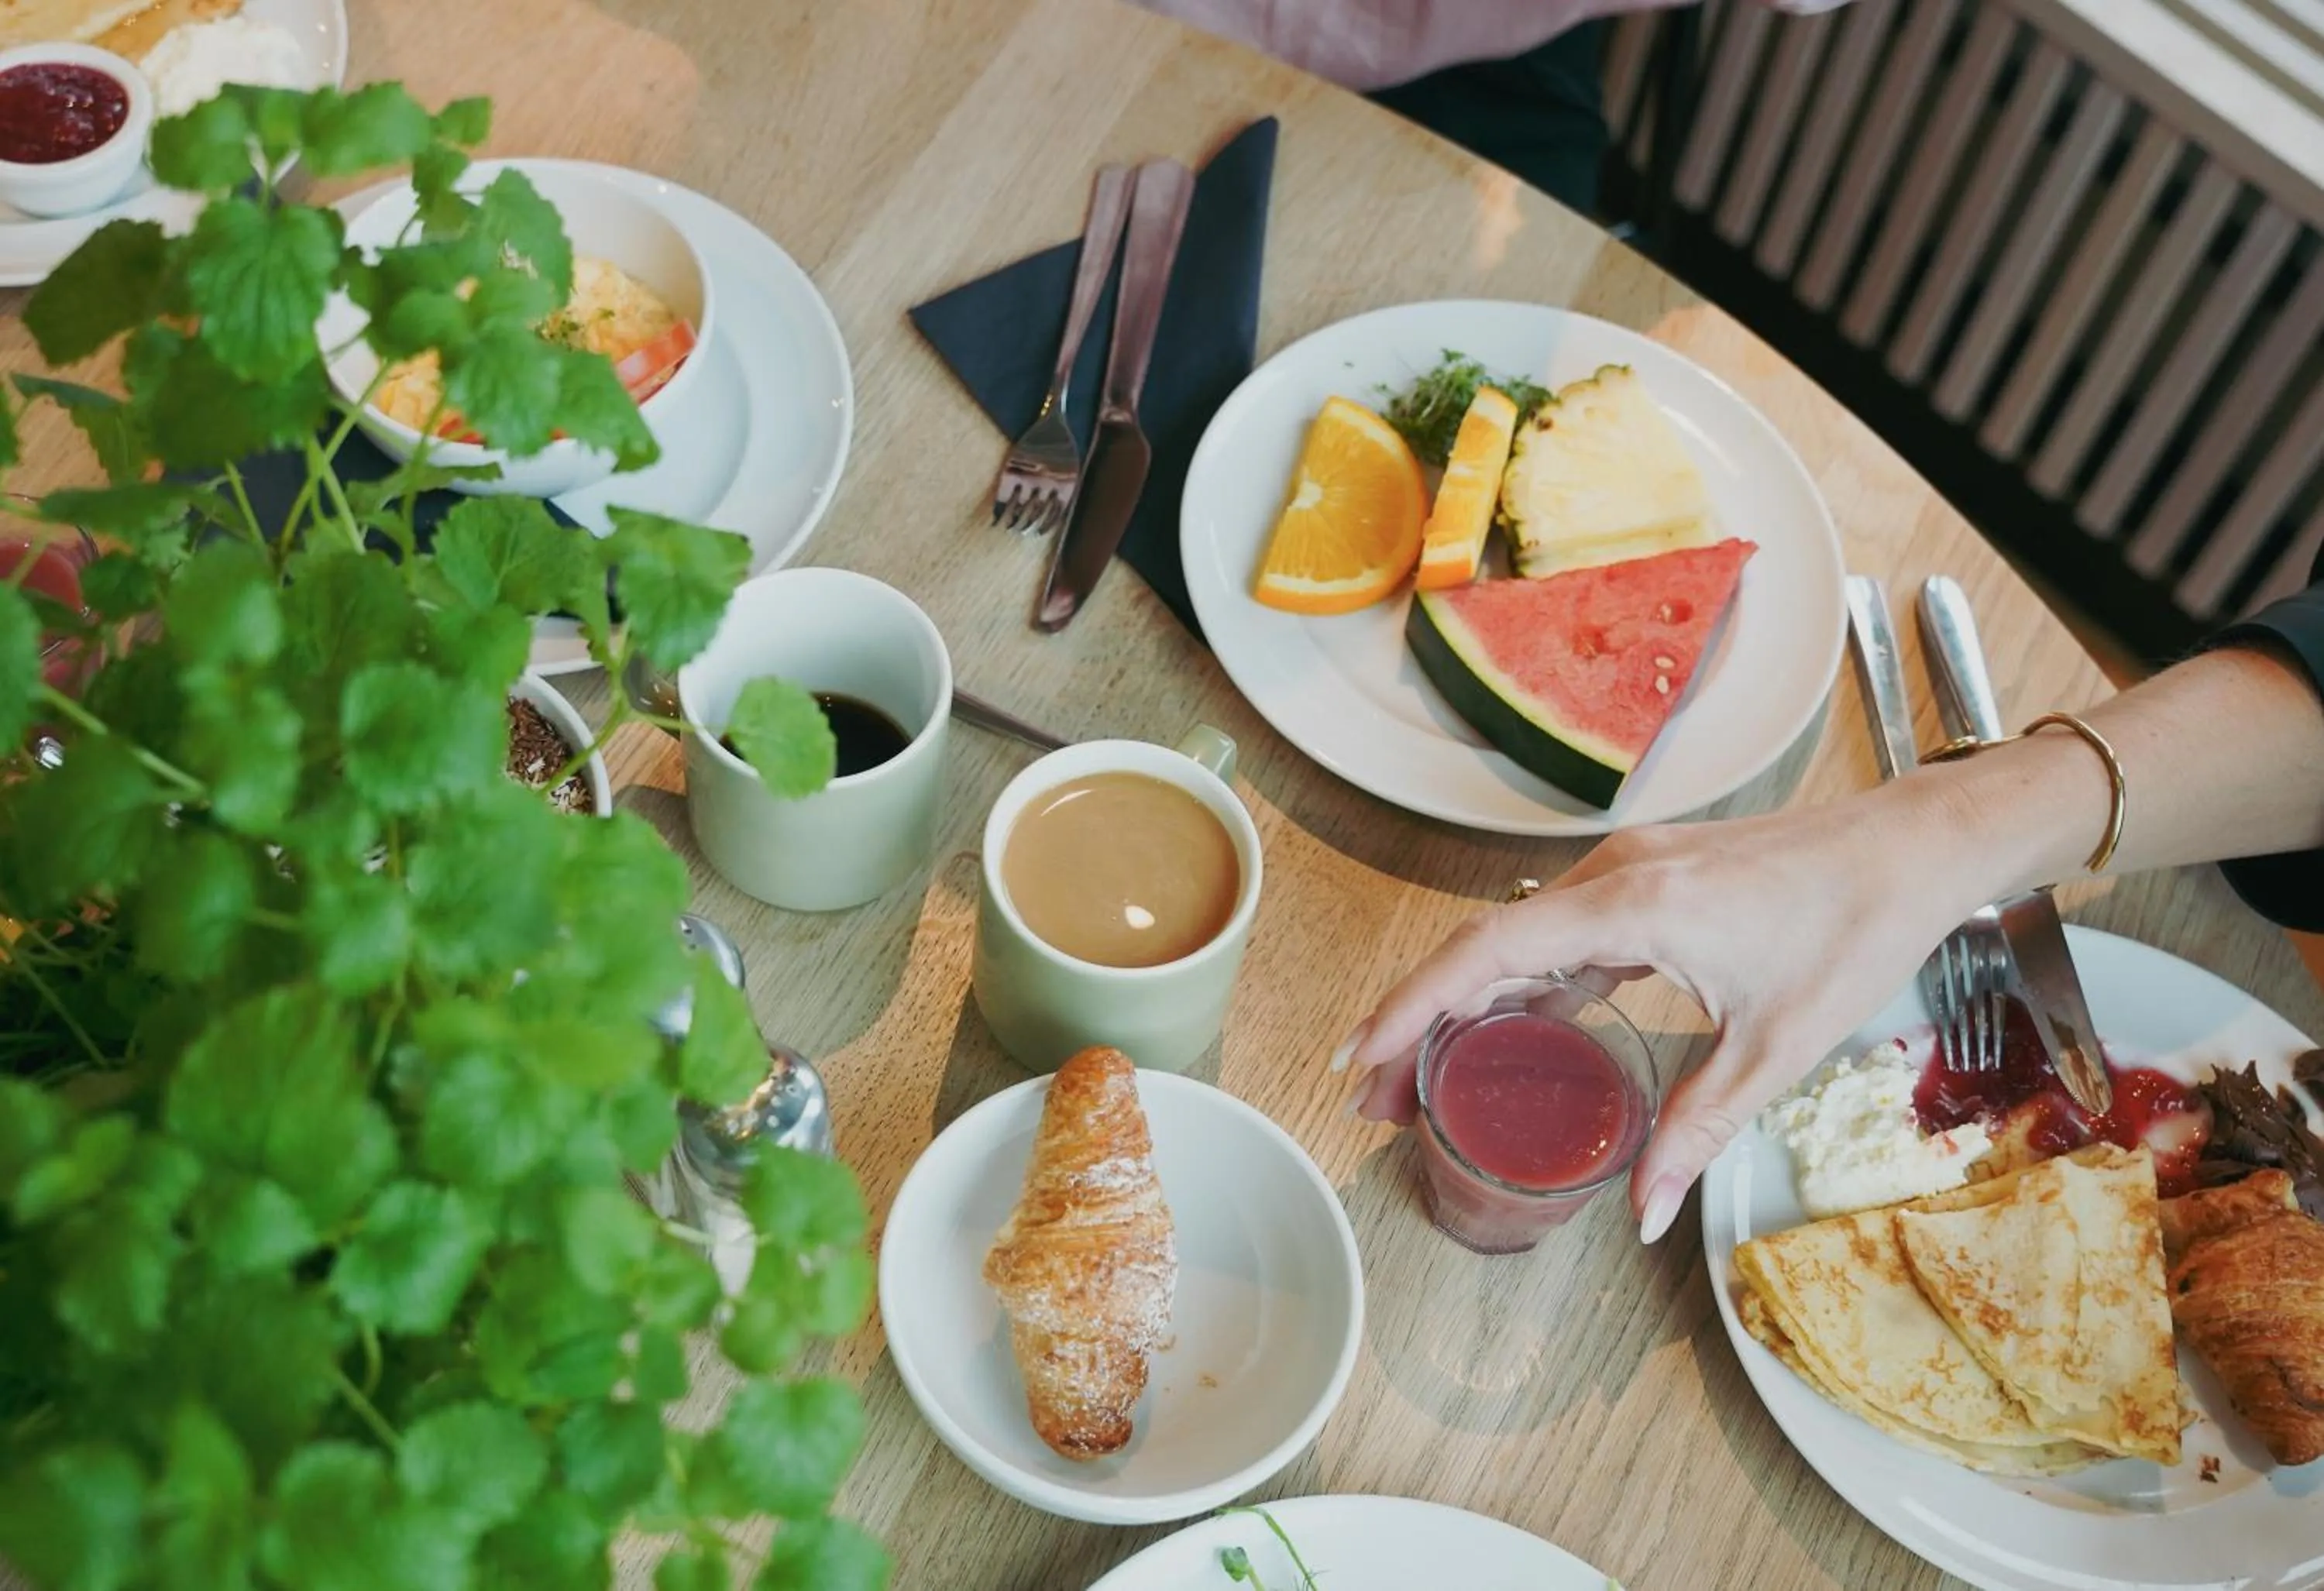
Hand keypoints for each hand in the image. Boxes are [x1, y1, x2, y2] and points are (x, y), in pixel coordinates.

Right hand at [1335, 782, 1994, 1241]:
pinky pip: (1557, 931)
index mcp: (1634, 906)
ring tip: (1421, 1073)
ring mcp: (1628, 869)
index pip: (1487, 955)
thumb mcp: (1776, 1049)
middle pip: (1482, 949)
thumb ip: (1697, 1133)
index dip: (1413, 1007)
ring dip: (1463, 1003)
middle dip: (1417, 1022)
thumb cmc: (1855, 927)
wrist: (1914, 847)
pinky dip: (1517, 982)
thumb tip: (1643, 1217)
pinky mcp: (1647, 878)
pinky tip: (1506, 1031)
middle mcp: (1614, 874)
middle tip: (1373, 1097)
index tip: (1362, 1058)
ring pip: (1514, 938)